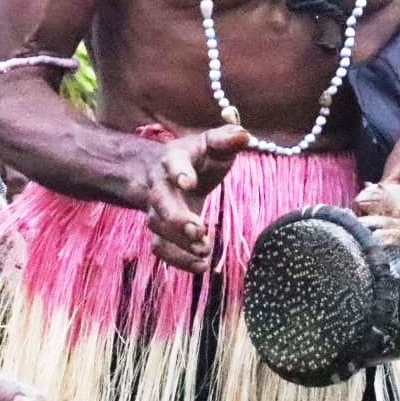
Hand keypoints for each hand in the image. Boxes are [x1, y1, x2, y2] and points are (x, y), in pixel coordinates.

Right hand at [136, 125, 248, 272]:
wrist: (171, 175)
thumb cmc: (199, 158)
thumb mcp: (214, 144)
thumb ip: (226, 139)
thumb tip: (243, 135)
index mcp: (173, 159)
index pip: (173, 163)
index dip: (179, 173)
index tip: (189, 183)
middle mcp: (159, 185)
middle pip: (159, 202)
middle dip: (177, 218)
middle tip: (199, 231)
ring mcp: (156, 211)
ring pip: (158, 230)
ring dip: (180, 244)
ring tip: (204, 251)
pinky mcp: (160, 232)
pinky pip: (161, 249)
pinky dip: (179, 260)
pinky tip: (201, 266)